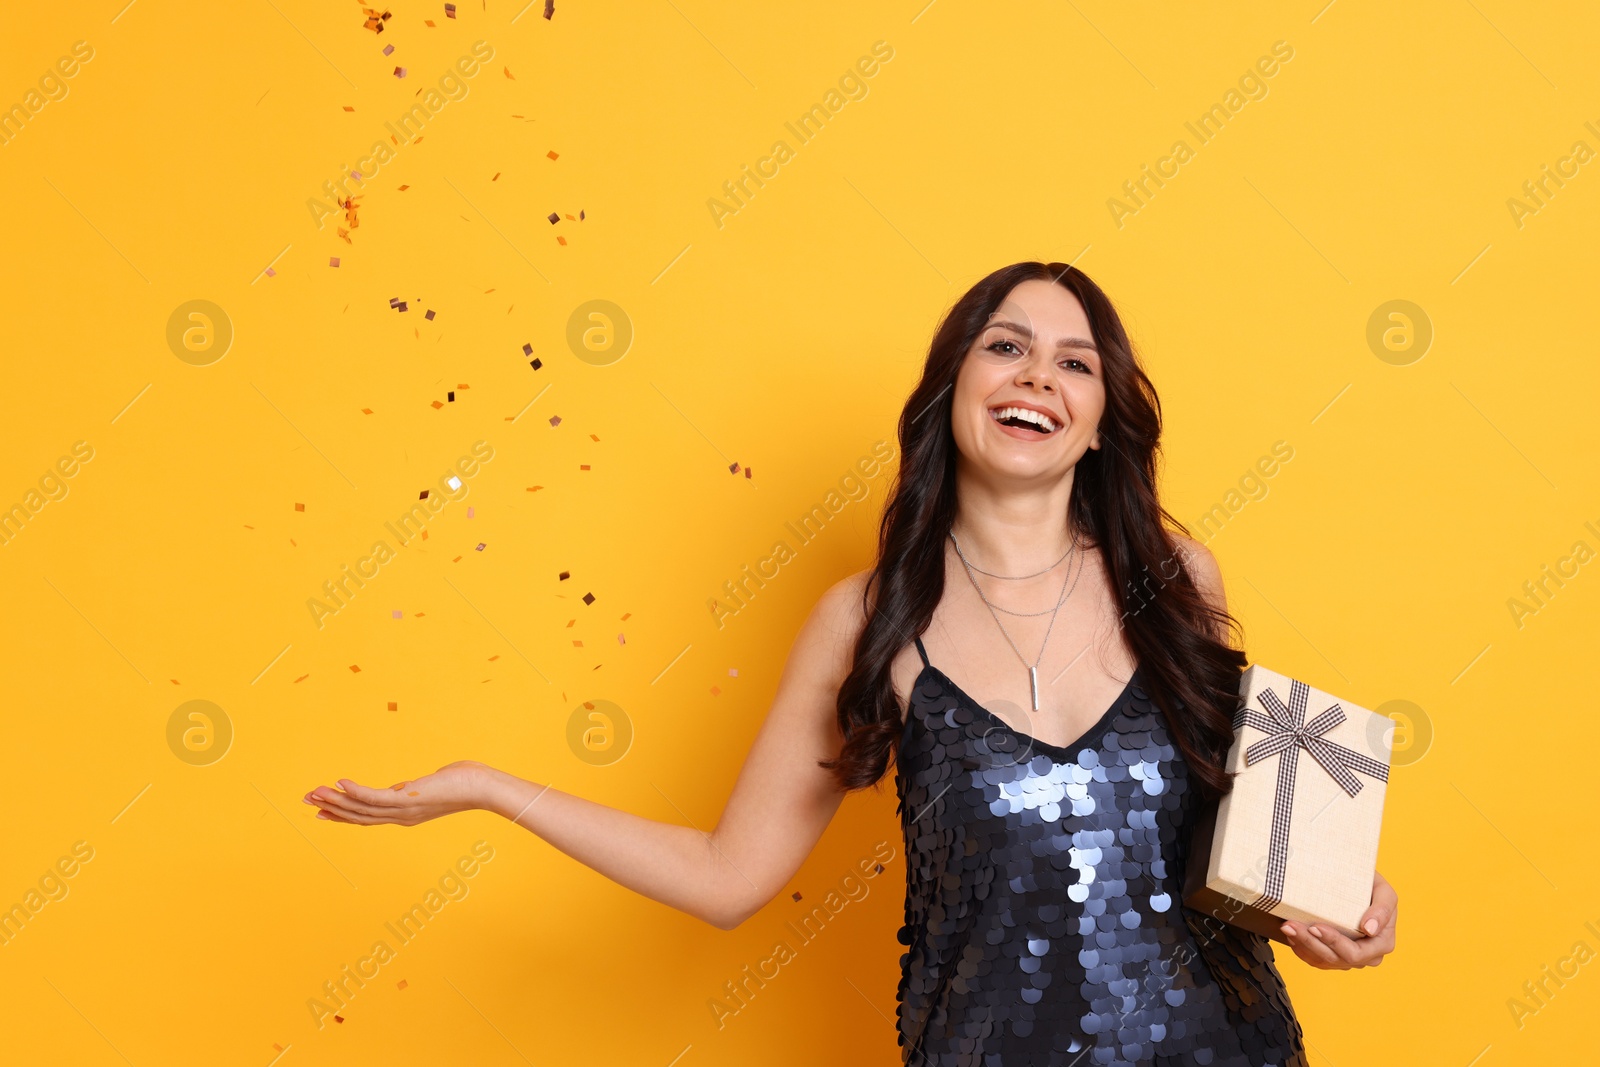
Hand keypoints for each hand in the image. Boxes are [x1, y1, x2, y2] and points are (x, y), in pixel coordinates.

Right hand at [304, 760, 501, 825]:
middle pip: (358, 815)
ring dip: (336, 800)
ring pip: (362, 809)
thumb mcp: (432, 786)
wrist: (483, 788)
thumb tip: (407, 786)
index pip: (367, 817)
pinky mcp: (408, 800)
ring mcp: (404, 810)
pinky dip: (356, 791)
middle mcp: (401, 817)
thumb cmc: (464, 782)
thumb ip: (414, 788)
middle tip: (307, 800)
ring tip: (315, 792)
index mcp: (405, 814)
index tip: (321, 811)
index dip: (342, 814)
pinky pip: (376, 797)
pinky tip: (341, 783)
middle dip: (331, 808)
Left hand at [1279, 869, 1396, 968]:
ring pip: (1323, 960)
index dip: (1333, 942)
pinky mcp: (1336, 956)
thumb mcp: (1384, 891)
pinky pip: (1316, 960)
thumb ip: (1382, 909)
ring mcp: (1351, 958)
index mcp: (1383, 943)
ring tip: (1287, 927)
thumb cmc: (1372, 887)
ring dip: (1302, 944)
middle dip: (1311, 942)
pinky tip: (1292, 935)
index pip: (1355, 952)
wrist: (1360, 885)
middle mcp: (1368, 956)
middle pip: (1336, 958)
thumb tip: (1370, 929)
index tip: (1315, 926)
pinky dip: (1302, 948)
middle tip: (1291, 925)